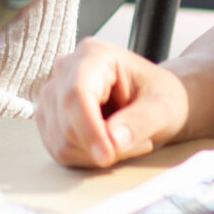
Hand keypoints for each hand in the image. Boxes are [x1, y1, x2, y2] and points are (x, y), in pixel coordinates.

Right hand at [34, 38, 191, 169]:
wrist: (154, 102)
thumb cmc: (161, 96)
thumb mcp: (163, 107)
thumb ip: (140, 121)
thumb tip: (114, 140)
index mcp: (94, 56)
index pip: (76, 93)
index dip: (89, 129)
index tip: (107, 156)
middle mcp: (66, 70)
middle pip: (66, 122)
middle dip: (100, 144)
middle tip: (138, 143)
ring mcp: (53, 94)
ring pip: (61, 141)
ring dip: (95, 153)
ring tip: (125, 141)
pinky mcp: (51, 118)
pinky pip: (59, 150)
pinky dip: (86, 157)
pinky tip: (108, 145)